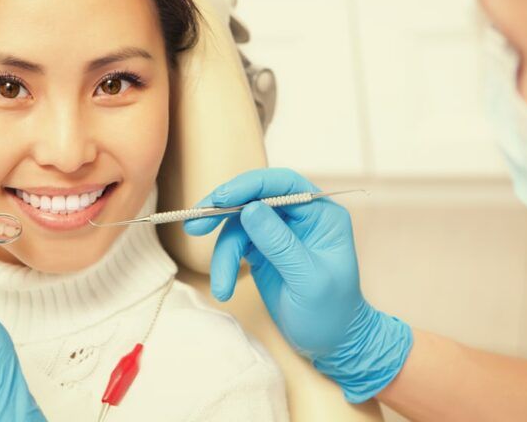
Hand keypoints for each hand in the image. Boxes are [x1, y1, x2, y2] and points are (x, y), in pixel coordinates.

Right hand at [184, 168, 412, 402]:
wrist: (331, 342)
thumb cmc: (331, 312)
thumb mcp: (308, 279)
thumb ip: (279, 243)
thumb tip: (249, 209)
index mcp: (321, 214)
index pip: (283, 184)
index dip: (250, 185)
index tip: (220, 198)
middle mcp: (299, 216)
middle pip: (254, 197)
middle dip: (223, 211)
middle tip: (195, 224)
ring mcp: (279, 231)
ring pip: (238, 225)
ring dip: (222, 254)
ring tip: (220, 286)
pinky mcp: (262, 248)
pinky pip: (235, 244)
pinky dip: (224, 264)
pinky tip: (224, 287)